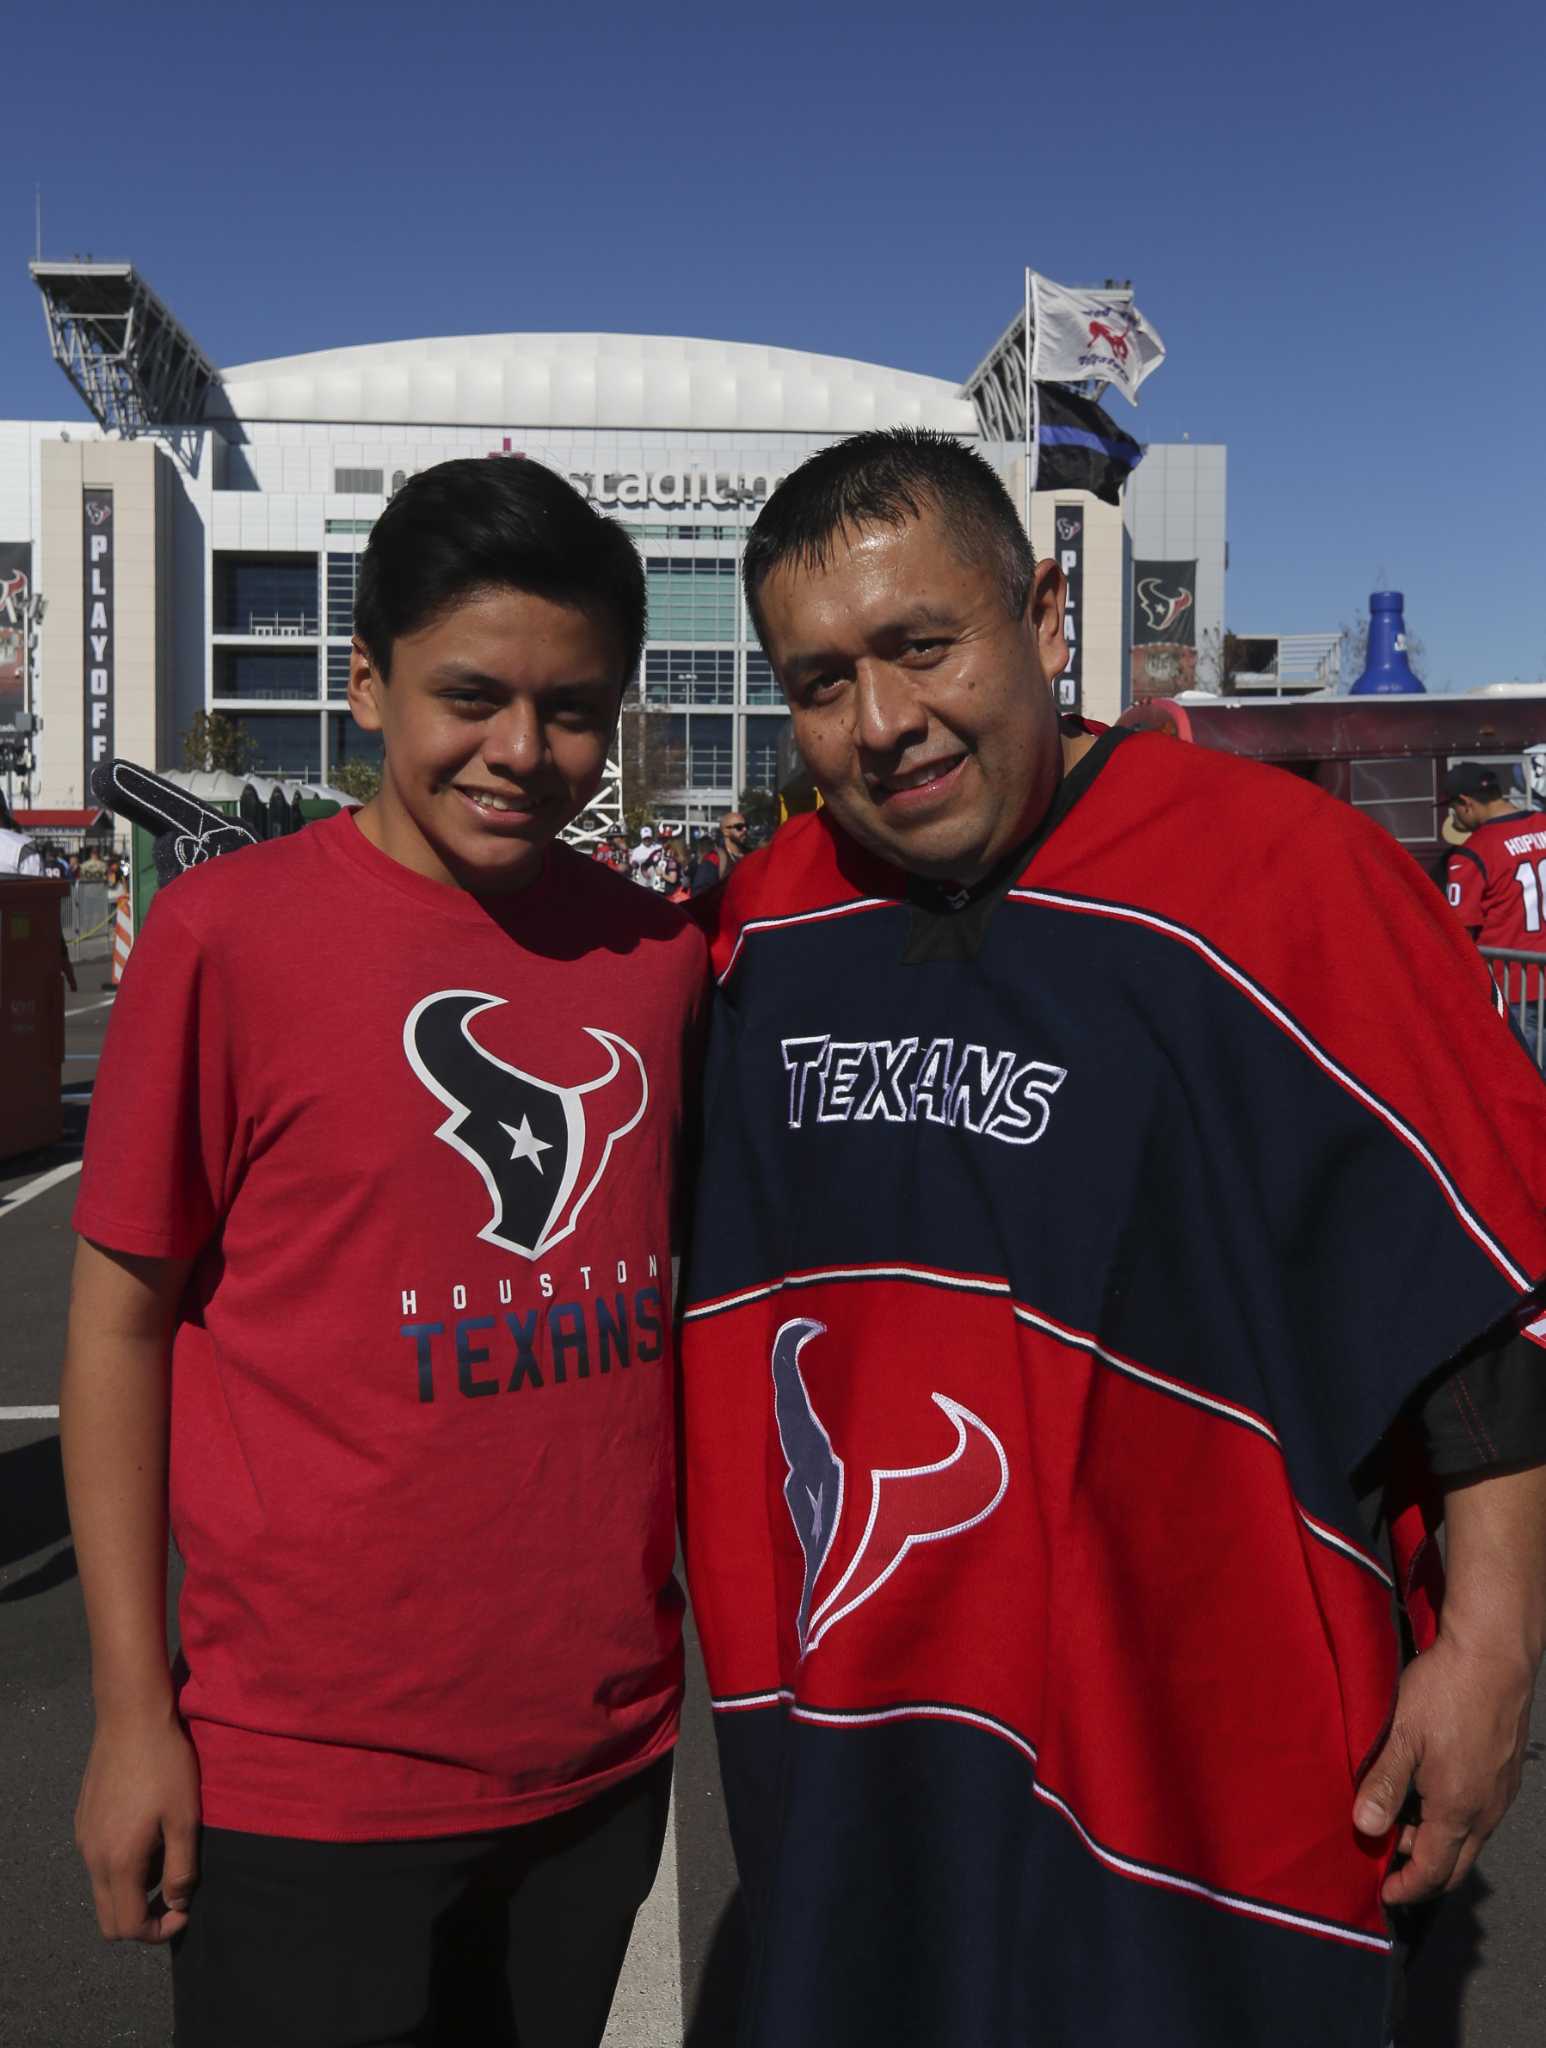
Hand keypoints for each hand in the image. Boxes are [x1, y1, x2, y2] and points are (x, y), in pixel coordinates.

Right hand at [75, 1707, 200, 1940]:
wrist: (131, 1718)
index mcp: (119, 1862)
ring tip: (164, 1854)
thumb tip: (177, 1904)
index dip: (158, 1930)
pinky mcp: (83, 1821)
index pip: (128, 1927)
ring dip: (132, 1890)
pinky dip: (121, 1866)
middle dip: (142, 1919)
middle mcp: (92, 1857)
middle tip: (173, 1896)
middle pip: (108, 1919)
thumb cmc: (164, 1765)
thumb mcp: (185, 1817)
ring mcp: (83, 1839)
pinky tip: (146, 1833)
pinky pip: (98, 1862)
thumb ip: (181, 1869)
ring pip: (103, 1890)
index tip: (184, 1911)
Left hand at [1353, 1632, 1534, 1904]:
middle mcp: (1485, 1810)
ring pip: (1470, 1838)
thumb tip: (1364, 1827)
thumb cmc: (1444, 1692)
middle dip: (1425, 1873)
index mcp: (1457, 1810)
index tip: (1385, 1895)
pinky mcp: (1507, 1770)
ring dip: (1439, 1843)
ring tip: (1405, 1826)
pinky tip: (1433, 1795)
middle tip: (1392, 1869)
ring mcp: (1501, 1792)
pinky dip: (1455, 1820)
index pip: (1434, 1870)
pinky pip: (1481, 1813)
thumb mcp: (1402, 1736)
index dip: (1408, 1888)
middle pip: (1457, 1863)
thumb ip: (1383, 1784)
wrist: (1495, 1655)